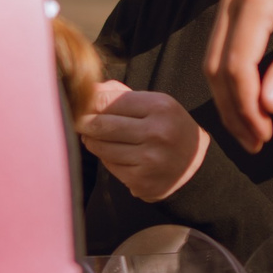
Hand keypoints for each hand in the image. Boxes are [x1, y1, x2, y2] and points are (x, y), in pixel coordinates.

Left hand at [77, 79, 212, 201]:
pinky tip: (112, 153)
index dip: (88, 102)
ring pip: (102, 148)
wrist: (196, 164)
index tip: (78, 102)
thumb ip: (121, 95)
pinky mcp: (141, 181)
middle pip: (101, 125)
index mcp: (160, 107)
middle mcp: (156, 133)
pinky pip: (110, 166)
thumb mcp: (155, 103)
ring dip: (91, 141)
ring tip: (92, 136)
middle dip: (83, 122)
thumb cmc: (168, 127)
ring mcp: (149, 160)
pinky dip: (106, 158)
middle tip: (77, 121)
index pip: (109, 101)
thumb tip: (88, 91)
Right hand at [204, 0, 272, 149]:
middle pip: (216, 65)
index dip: (246, 107)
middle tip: (255, 142)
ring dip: (229, 96)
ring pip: (213, 56)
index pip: (236, 66)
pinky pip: (221, 42)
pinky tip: (248, 98)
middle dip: (233, 109)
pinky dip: (230, 75)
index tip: (263, 135)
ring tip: (251, 128)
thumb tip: (267, 107)